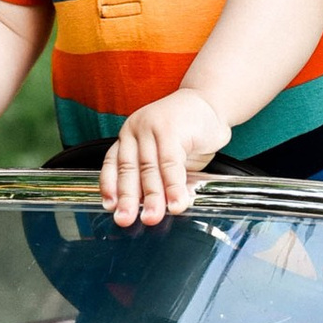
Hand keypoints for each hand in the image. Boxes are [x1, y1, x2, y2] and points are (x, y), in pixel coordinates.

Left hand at [96, 87, 228, 226]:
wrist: (212, 101)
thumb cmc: (188, 132)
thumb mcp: (168, 156)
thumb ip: (160, 177)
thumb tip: (157, 208)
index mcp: (129, 137)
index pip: (113, 164)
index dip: (110, 187)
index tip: (110, 207)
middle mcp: (135, 130)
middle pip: (128, 169)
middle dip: (128, 199)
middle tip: (126, 220)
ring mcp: (151, 127)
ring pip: (149, 168)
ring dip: (152, 197)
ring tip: (154, 217)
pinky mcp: (171, 129)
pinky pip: (170, 164)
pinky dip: (173, 186)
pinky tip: (177, 202)